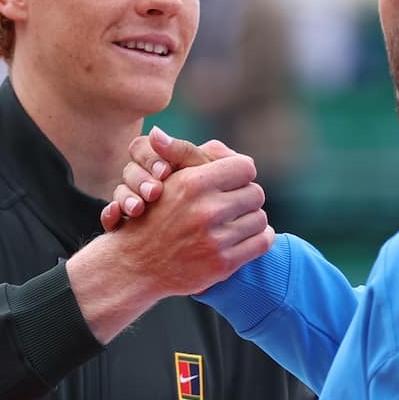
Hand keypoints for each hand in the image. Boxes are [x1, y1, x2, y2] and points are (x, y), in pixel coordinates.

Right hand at [68, 146, 273, 342]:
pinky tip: (246, 237)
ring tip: (236, 222)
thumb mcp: (164, 181)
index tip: (232, 182)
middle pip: (256, 193)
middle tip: (233, 204)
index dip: (239, 174)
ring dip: (251, 220)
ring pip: (260, 219)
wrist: (135, 267)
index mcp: (193, 183)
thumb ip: (178, 155)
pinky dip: (259, 239)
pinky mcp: (223, 264)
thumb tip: (157, 132)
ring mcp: (215, 240)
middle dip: (245, 198)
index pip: (245, 167)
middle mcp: (205, 210)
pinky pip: (262, 242)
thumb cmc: (153, 218)